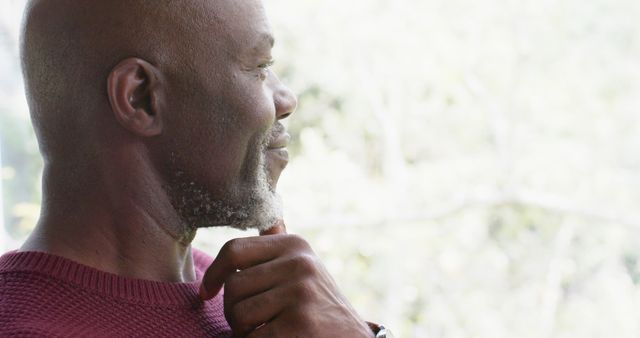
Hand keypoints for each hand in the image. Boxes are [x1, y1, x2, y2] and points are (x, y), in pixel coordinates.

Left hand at [199, 221, 372, 337]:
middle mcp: (299, 263)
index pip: (234, 250)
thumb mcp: (306, 268)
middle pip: (233, 286)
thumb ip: (282, 247)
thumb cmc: (320, 306)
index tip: (207, 292)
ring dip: (243, 332)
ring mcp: (301, 293)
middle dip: (232, 311)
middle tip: (249, 323)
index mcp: (295, 245)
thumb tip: (271, 221)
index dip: (214, 273)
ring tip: (263, 332)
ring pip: (239, 314)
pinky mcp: (300, 324)